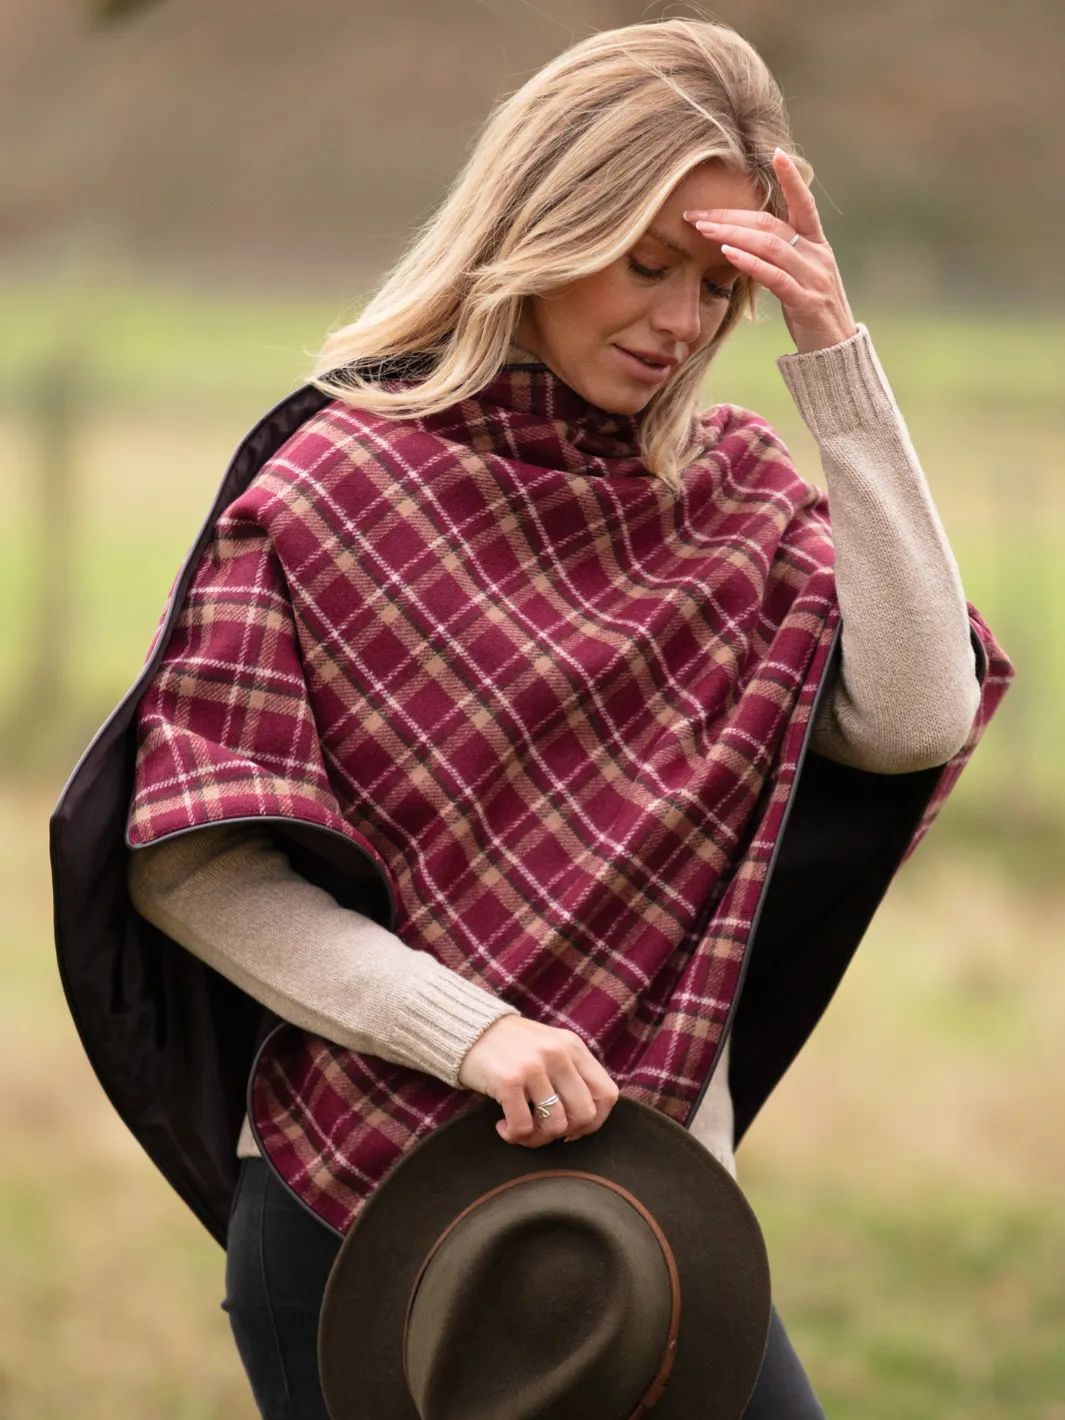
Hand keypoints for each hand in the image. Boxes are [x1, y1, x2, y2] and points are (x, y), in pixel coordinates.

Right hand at [457, 1014, 620, 1146]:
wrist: (469, 1028)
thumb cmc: (512, 1047)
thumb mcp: (550, 1047)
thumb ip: (572, 1073)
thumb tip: (588, 1120)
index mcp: (573, 1047)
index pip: (608, 1095)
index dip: (595, 1121)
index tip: (572, 1128)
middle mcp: (558, 1054)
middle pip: (585, 1115)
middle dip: (566, 1133)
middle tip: (544, 1130)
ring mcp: (534, 1067)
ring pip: (555, 1126)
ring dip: (537, 1138)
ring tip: (521, 1130)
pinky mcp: (509, 1080)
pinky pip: (524, 1127)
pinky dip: (514, 1136)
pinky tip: (502, 1126)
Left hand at [683, 148, 858, 354]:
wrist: (836, 358)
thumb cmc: (812, 317)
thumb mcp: (797, 282)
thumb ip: (777, 260)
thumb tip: (743, 243)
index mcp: (817, 247)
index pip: (804, 204)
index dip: (792, 179)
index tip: (776, 152)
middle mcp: (818, 256)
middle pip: (771, 225)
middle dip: (732, 216)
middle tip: (697, 213)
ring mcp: (814, 278)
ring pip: (770, 246)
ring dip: (733, 235)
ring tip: (703, 229)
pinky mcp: (807, 302)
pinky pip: (775, 277)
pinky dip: (750, 262)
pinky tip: (728, 253)